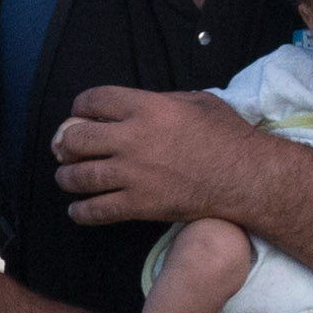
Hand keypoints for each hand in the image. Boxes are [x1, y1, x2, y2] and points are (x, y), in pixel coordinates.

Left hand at [54, 84, 265, 229]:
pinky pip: (97, 210)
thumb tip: (140, 104)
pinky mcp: (140, 204)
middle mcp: (134, 138)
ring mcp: (134, 174)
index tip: (79, 115)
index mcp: (147, 107)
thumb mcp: (197, 101)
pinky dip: (81, 212)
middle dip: (65, 143)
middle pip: (77, 138)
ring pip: (80, 176)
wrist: (246, 178)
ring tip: (67, 179)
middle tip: (65, 149)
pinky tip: (78, 210)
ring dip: (66, 177)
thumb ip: (162, 100)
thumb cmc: (228, 136)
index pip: (93, 100)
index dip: (80, 106)